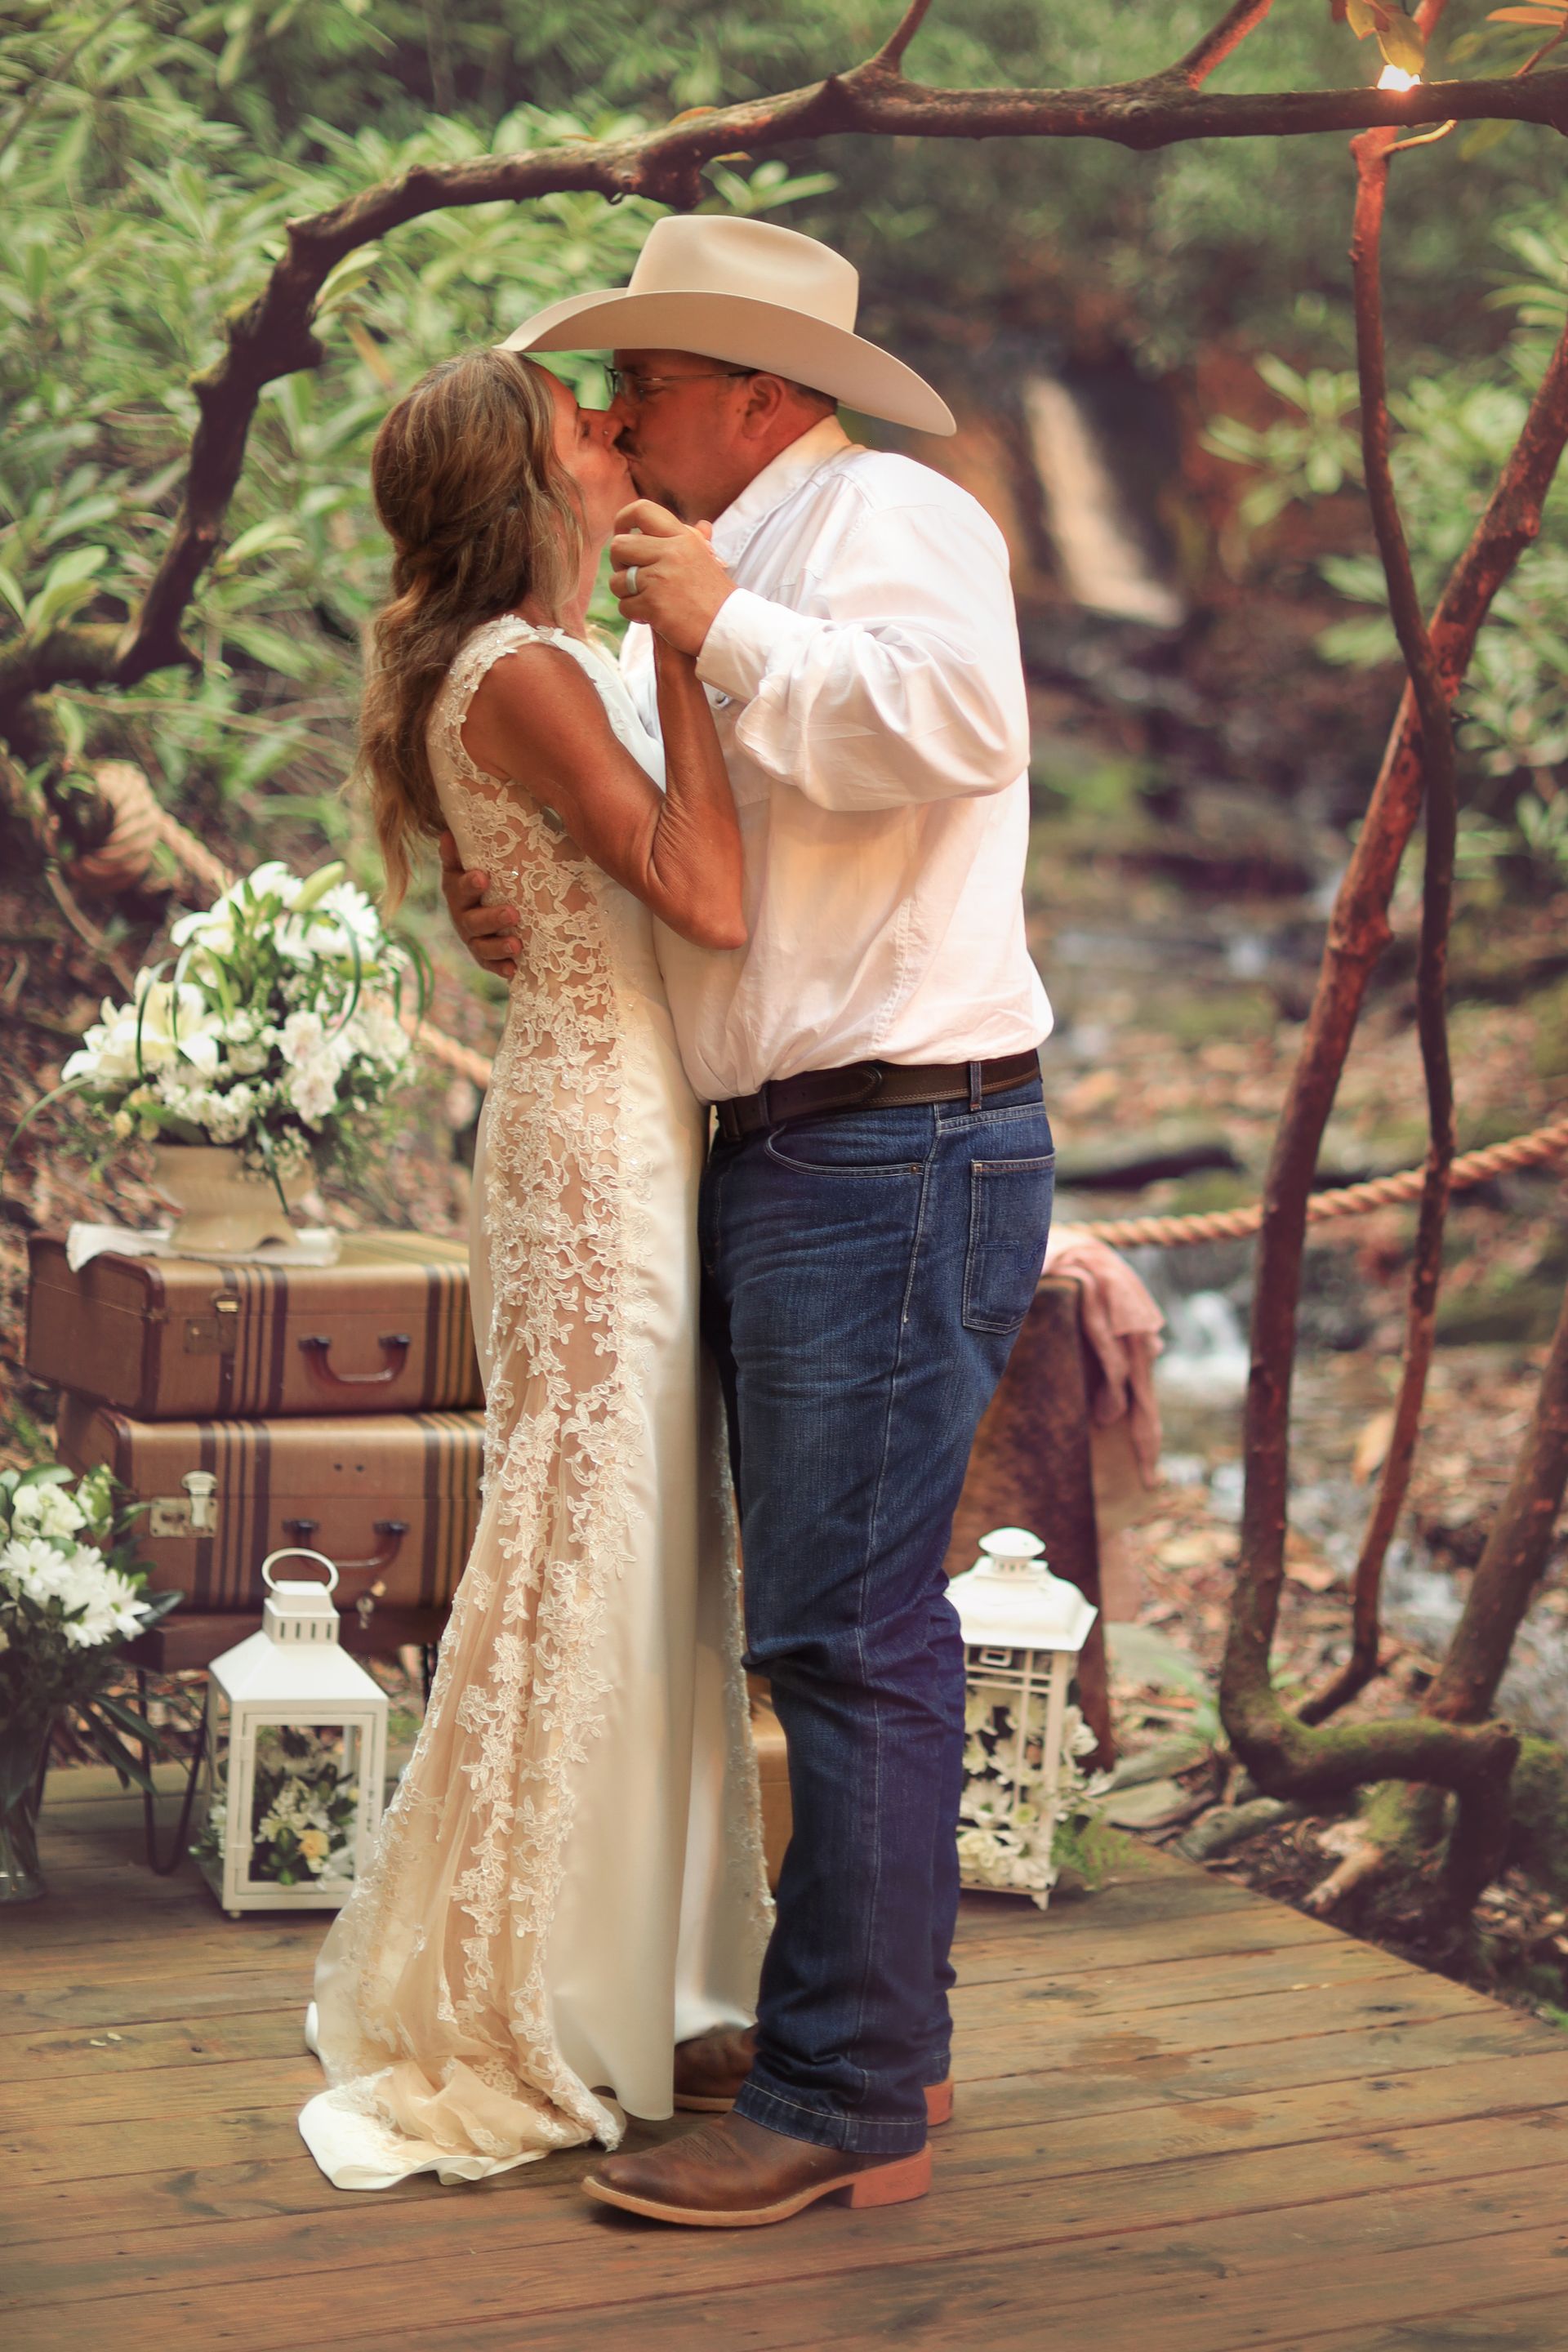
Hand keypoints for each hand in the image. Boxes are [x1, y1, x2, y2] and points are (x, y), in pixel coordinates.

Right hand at [438, 829, 518, 982]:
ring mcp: (472, 938)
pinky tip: (513, 969)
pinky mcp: (484, 956)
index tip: (483, 878)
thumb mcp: (474, 859)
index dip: (469, 884)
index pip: (458, 886)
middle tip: (513, 914)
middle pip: (471, 920)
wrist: (488, 899)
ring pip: (481, 945)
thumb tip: (448, 832)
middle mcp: (461, 915)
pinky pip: (489, 964)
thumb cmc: (486, 873)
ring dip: (498, 946)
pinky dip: (500, 968)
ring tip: (517, 944)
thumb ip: (462, 849)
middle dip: (491, 918)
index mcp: (456, 889)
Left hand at [609, 502, 732, 655]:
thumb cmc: (717, 597)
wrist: (729, 629)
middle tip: (634, 578)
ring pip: (617, 580)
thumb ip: (698, 541)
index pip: (641, 510)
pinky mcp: (654, 604)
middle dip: (620, 565)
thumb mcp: (710, 561)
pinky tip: (652, 617)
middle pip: (619, 546)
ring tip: (647, 601)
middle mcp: (671, 552)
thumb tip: (701, 525)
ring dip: (627, 595)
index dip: (623, 520)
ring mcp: (661, 578)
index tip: (622, 534)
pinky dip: (635, 615)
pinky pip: (625, 606)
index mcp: (683, 537)